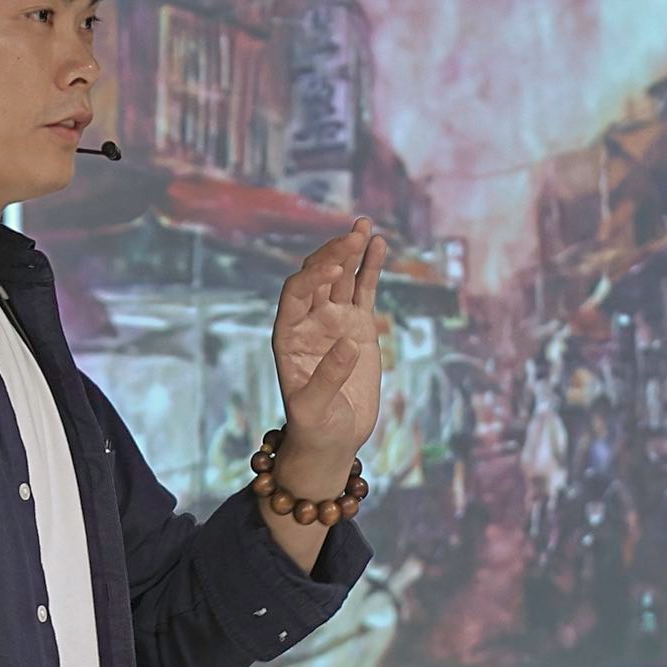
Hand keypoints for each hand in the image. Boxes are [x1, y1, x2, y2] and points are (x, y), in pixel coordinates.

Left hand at [271, 217, 386, 460]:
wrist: (332, 440)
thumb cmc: (314, 429)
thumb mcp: (313, 410)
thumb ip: (327, 378)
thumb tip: (349, 345)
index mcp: (287, 335)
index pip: (296, 293)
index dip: (313, 276)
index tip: (336, 267)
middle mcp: (308, 321)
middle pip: (318, 276)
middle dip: (335, 254)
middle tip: (355, 235)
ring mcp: (334, 321)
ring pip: (342, 277)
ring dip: (351, 251)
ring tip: (365, 226)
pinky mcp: (358, 327)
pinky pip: (363, 290)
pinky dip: (370, 268)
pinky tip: (379, 244)